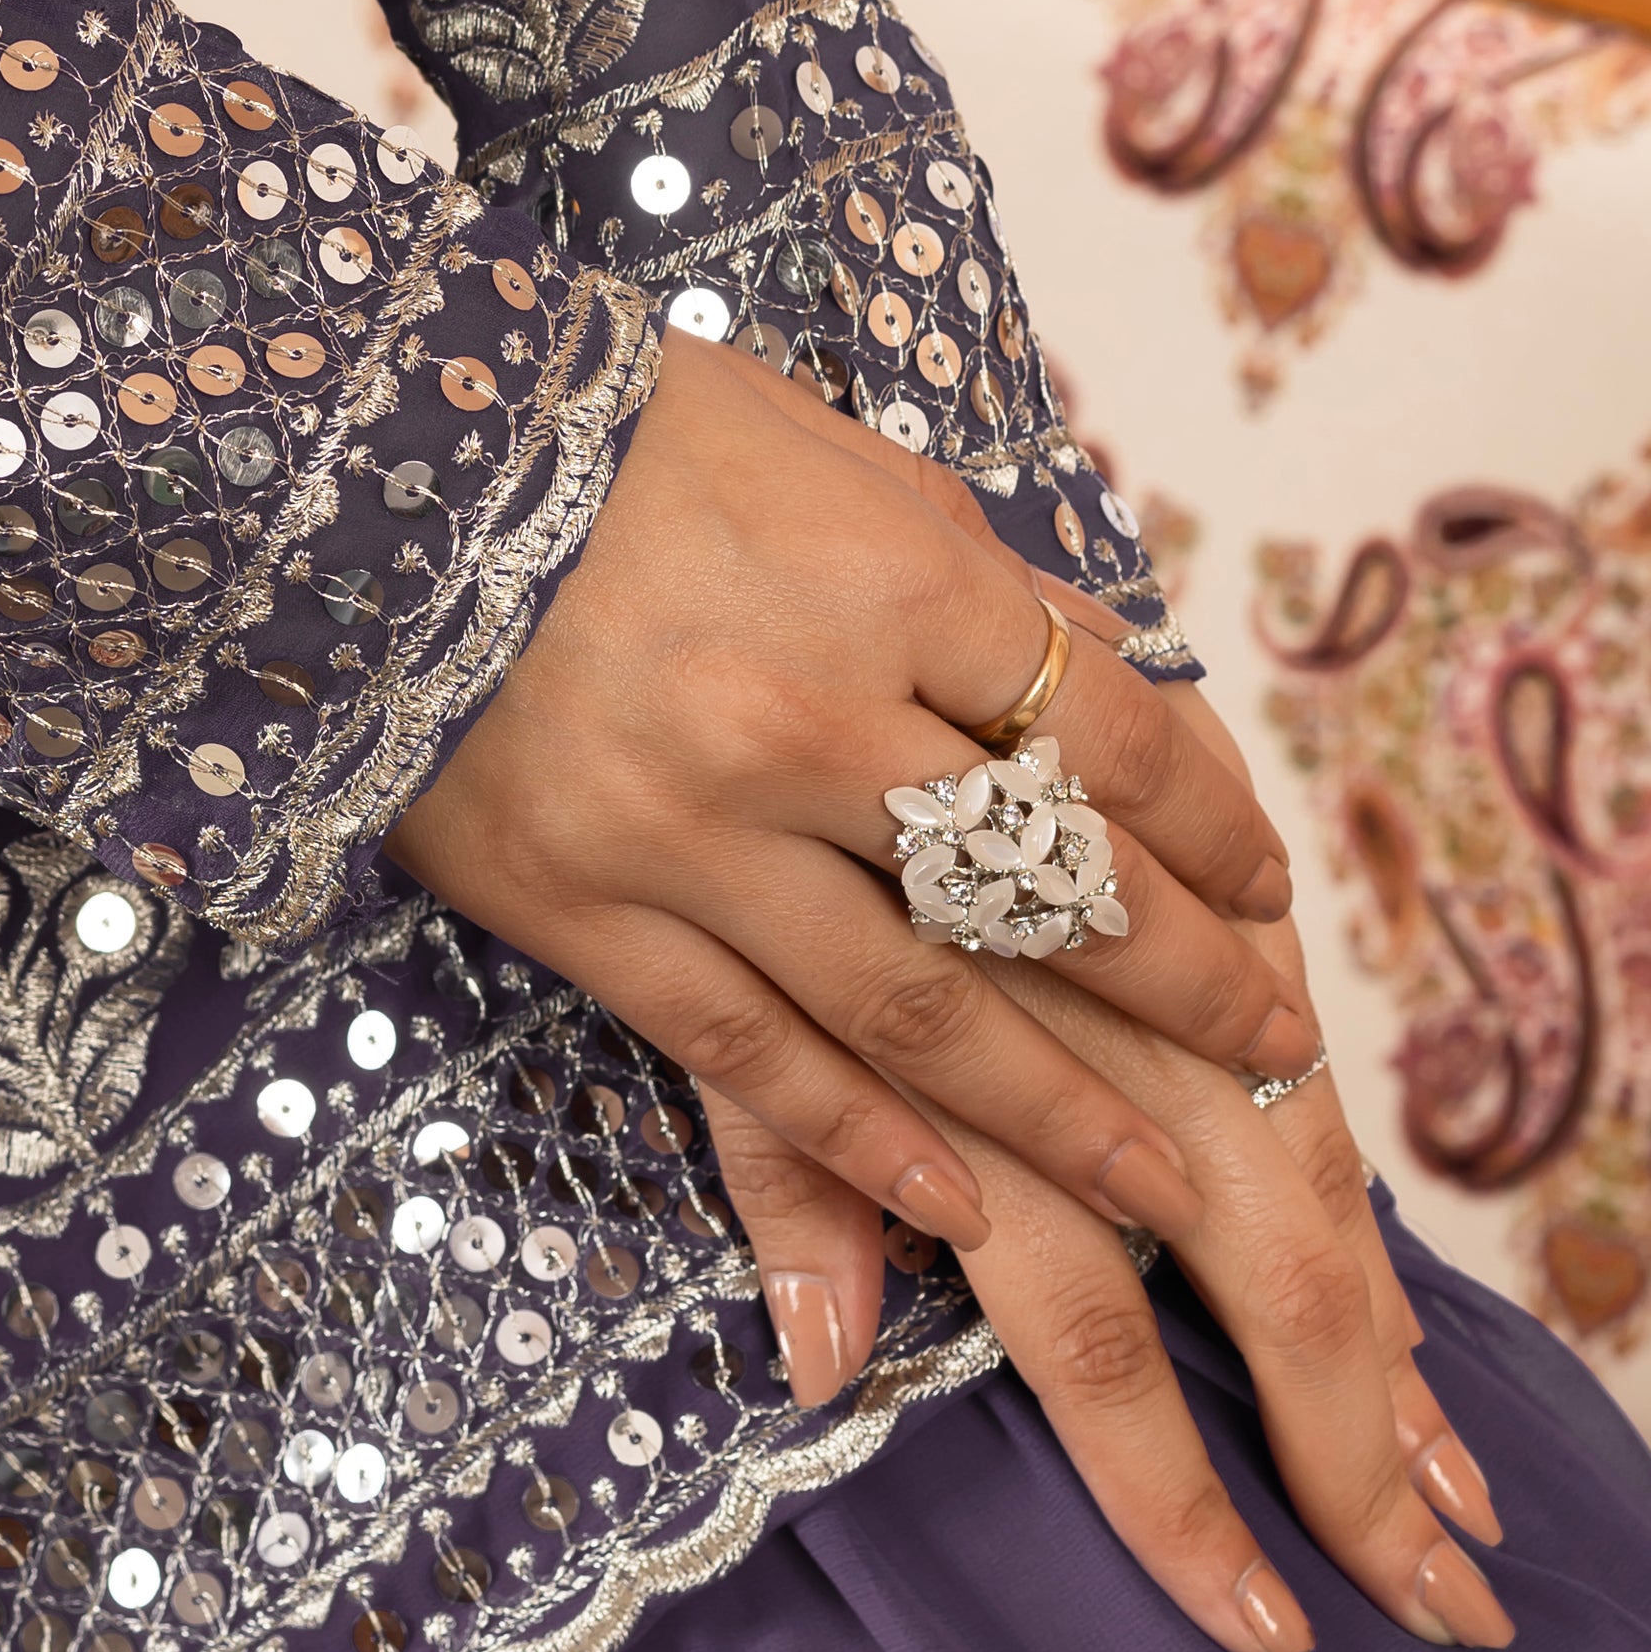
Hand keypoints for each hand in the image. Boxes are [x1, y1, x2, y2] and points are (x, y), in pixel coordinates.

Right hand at [385, 331, 1512, 1651]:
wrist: (372, 476)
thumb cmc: (625, 441)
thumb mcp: (830, 458)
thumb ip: (967, 581)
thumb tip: (1105, 683)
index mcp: (891, 582)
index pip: (1107, 731)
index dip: (1208, 825)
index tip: (1268, 890)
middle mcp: (811, 720)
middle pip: (1044, 884)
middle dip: (1181, 983)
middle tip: (1278, 1052)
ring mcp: (693, 832)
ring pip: (918, 1003)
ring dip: (1058, 1110)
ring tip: (1164, 1184)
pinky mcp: (586, 911)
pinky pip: (750, 1053)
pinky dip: (865, 1143)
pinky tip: (961, 1210)